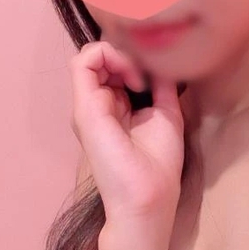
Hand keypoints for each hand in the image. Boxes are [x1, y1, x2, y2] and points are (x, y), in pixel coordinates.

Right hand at [70, 41, 184, 221]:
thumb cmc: (159, 163)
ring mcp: (87, 106)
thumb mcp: (165, 113)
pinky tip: (134, 78)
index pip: (112, 65)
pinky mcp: (85, 108)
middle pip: (102, 57)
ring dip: (121, 54)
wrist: (148, 196)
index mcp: (113, 107)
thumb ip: (161, 86)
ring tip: (142, 77)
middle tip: (149, 73)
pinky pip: (83, 62)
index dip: (133, 58)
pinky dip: (111, 56)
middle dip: (128, 53)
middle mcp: (97, 104)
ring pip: (91, 55)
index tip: (155, 75)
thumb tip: (162, 61)